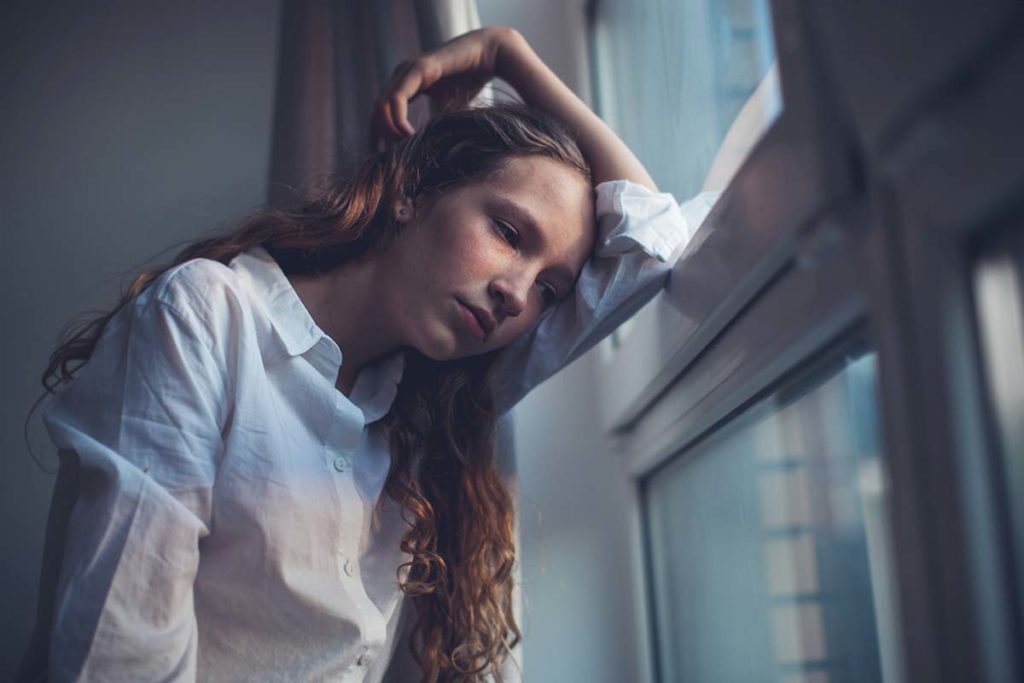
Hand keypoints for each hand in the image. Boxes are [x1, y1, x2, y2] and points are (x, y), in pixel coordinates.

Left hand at [369, 27, 512, 147]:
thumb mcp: (447, 114)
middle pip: (376, 112)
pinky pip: (396, 99)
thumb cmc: (470, 83)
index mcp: (404, 85)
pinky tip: (411, 136)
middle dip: (380, 138)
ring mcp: (406, 71)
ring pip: (381, 106)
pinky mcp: (417, 69)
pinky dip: (398, 121)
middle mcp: (400, 76)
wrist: (488, 56)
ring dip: (389, 132)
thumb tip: (425, 158)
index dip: (378, 137)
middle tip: (393, 162)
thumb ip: (433, 130)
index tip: (383, 160)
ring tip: (405, 150)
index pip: (380, 113)